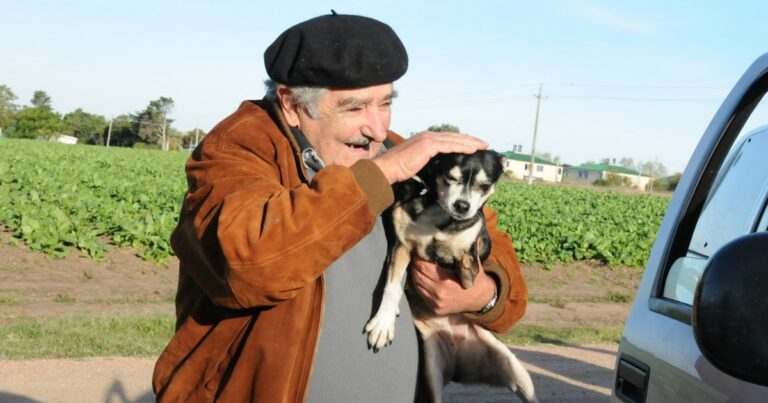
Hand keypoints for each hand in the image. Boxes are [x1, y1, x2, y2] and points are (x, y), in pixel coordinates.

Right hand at [373, 131, 487, 183]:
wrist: (388, 168)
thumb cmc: (399, 169)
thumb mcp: (417, 162)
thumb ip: (427, 160)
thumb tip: (437, 167)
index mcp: (425, 139)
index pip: (448, 138)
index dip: (462, 141)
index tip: (474, 145)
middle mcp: (428, 136)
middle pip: (454, 136)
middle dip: (470, 139)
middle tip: (484, 143)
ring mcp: (428, 139)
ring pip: (454, 139)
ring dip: (470, 142)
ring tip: (483, 146)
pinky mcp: (429, 145)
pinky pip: (450, 146)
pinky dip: (462, 147)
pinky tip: (473, 150)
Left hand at [409, 256, 495, 314]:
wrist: (481, 300)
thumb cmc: (476, 279)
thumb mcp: (473, 263)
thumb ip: (467, 249)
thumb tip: (465, 230)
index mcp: (446, 283)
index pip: (423, 267)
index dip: (419, 257)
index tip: (420, 248)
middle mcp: (438, 295)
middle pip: (417, 275)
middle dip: (415, 263)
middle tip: (416, 253)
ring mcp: (435, 303)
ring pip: (416, 284)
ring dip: (415, 272)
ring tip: (417, 262)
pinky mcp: (434, 308)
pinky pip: (420, 293)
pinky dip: (418, 283)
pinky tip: (422, 274)